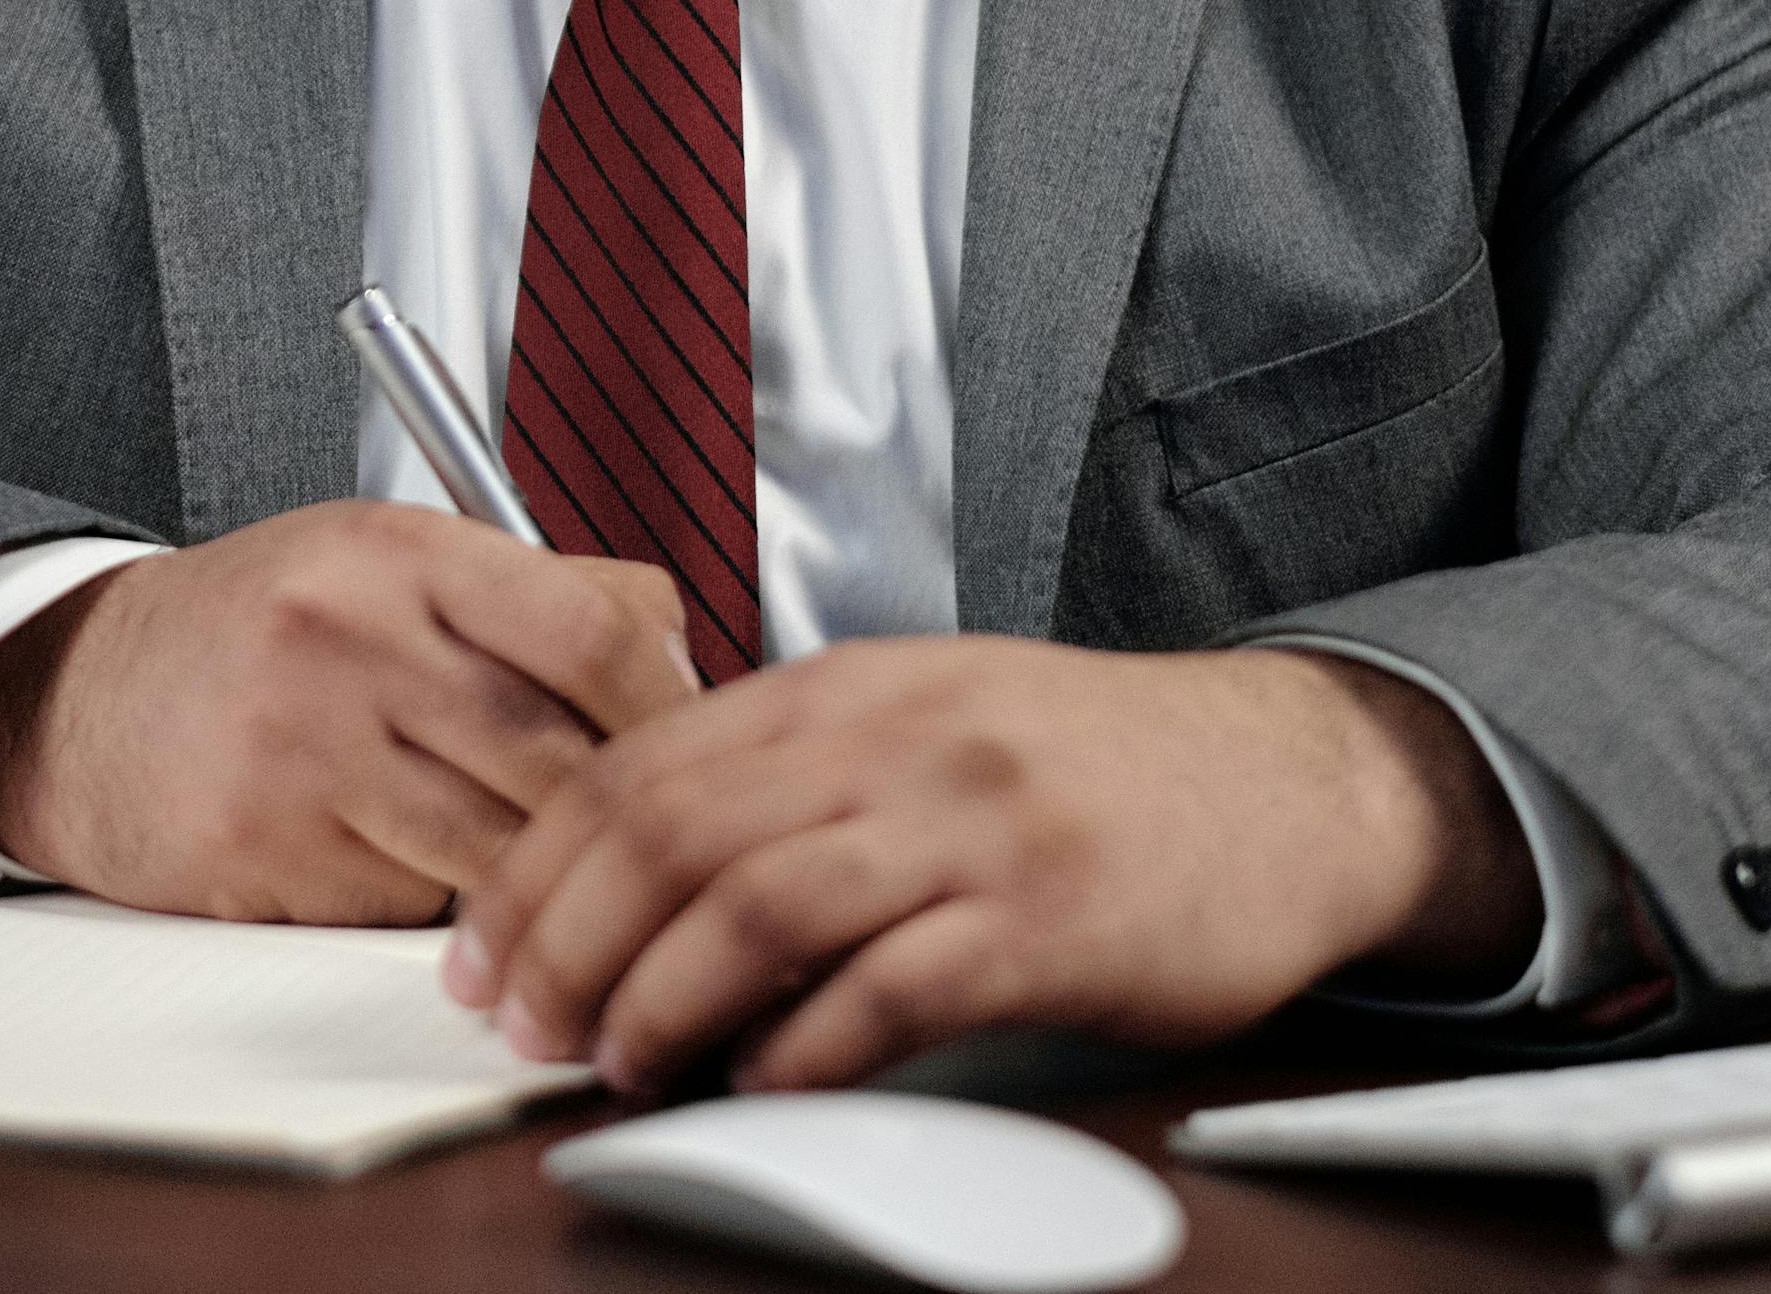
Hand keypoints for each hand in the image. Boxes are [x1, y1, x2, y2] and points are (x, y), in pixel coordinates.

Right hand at [0, 500, 697, 921]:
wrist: (78, 696)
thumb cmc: (255, 631)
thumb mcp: (379, 561)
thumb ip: (525, 594)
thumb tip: (681, 660)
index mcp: (392, 552)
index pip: (594, 629)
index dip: (668, 704)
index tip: (688, 742)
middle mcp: (349, 639)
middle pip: (561, 757)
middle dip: (612, 811)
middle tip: (628, 830)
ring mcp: (306, 748)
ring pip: (500, 847)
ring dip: (533, 869)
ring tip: (525, 854)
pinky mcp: (271, 848)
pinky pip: (414, 901)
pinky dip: (438, 901)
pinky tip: (408, 861)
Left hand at [450, 640, 1535, 1087]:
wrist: (1287, 779)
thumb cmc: (1091, 764)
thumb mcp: (923, 718)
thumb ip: (790, 772)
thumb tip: (636, 870)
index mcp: (844, 688)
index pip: (636, 765)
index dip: (537, 865)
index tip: (483, 949)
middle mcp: (894, 740)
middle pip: (671, 833)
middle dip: (570, 941)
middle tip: (524, 1026)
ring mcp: (971, 825)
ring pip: (758, 905)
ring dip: (662, 998)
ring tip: (620, 1062)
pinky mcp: (1046, 919)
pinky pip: (893, 987)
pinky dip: (807, 1044)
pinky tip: (763, 1082)